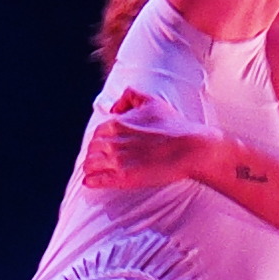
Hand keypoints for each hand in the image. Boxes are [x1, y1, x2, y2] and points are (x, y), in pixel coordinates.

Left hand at [81, 87, 213, 191]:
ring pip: (91, 164)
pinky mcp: (123, 177)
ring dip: (89, 168)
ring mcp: (117, 160)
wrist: (189, 148)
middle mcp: (113, 141)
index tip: (103, 147)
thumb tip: (114, 108)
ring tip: (92, 173)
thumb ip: (130, 96)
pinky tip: (91, 183)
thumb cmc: (173, 125)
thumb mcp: (151, 101)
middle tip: (98, 161)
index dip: (99, 141)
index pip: (97, 133)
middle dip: (93, 155)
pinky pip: (98, 180)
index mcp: (116, 124)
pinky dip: (92, 181)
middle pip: (92, 149)